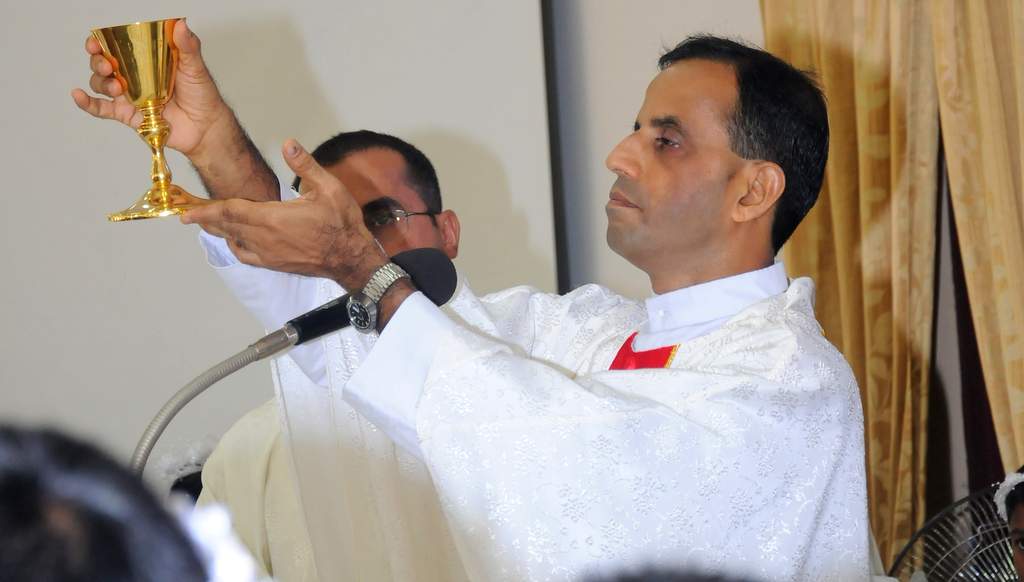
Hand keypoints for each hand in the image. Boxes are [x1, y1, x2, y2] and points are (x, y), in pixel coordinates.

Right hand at [71, 19, 230, 157]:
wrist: (206, 127)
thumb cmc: (202, 95)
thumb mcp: (195, 66)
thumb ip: (187, 46)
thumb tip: (181, 24)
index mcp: (145, 61)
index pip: (116, 47)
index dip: (101, 42)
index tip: (96, 41)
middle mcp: (133, 77)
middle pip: (102, 64)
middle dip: (97, 61)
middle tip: (107, 65)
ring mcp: (129, 96)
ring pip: (101, 84)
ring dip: (101, 82)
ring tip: (116, 87)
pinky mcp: (129, 115)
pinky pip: (101, 109)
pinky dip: (86, 103)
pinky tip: (77, 95)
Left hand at [181, 139, 386, 287]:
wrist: (351, 258)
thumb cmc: (341, 224)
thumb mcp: (329, 188)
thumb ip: (305, 164)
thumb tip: (288, 143)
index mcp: (273, 218)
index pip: (230, 211)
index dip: (206, 210)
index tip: (186, 211)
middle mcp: (264, 239)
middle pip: (226, 226)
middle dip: (206, 219)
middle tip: (189, 213)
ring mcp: (268, 254)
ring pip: (233, 240)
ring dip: (219, 231)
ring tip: (208, 222)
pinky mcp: (274, 264)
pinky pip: (245, 255)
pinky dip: (234, 245)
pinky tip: (234, 238)